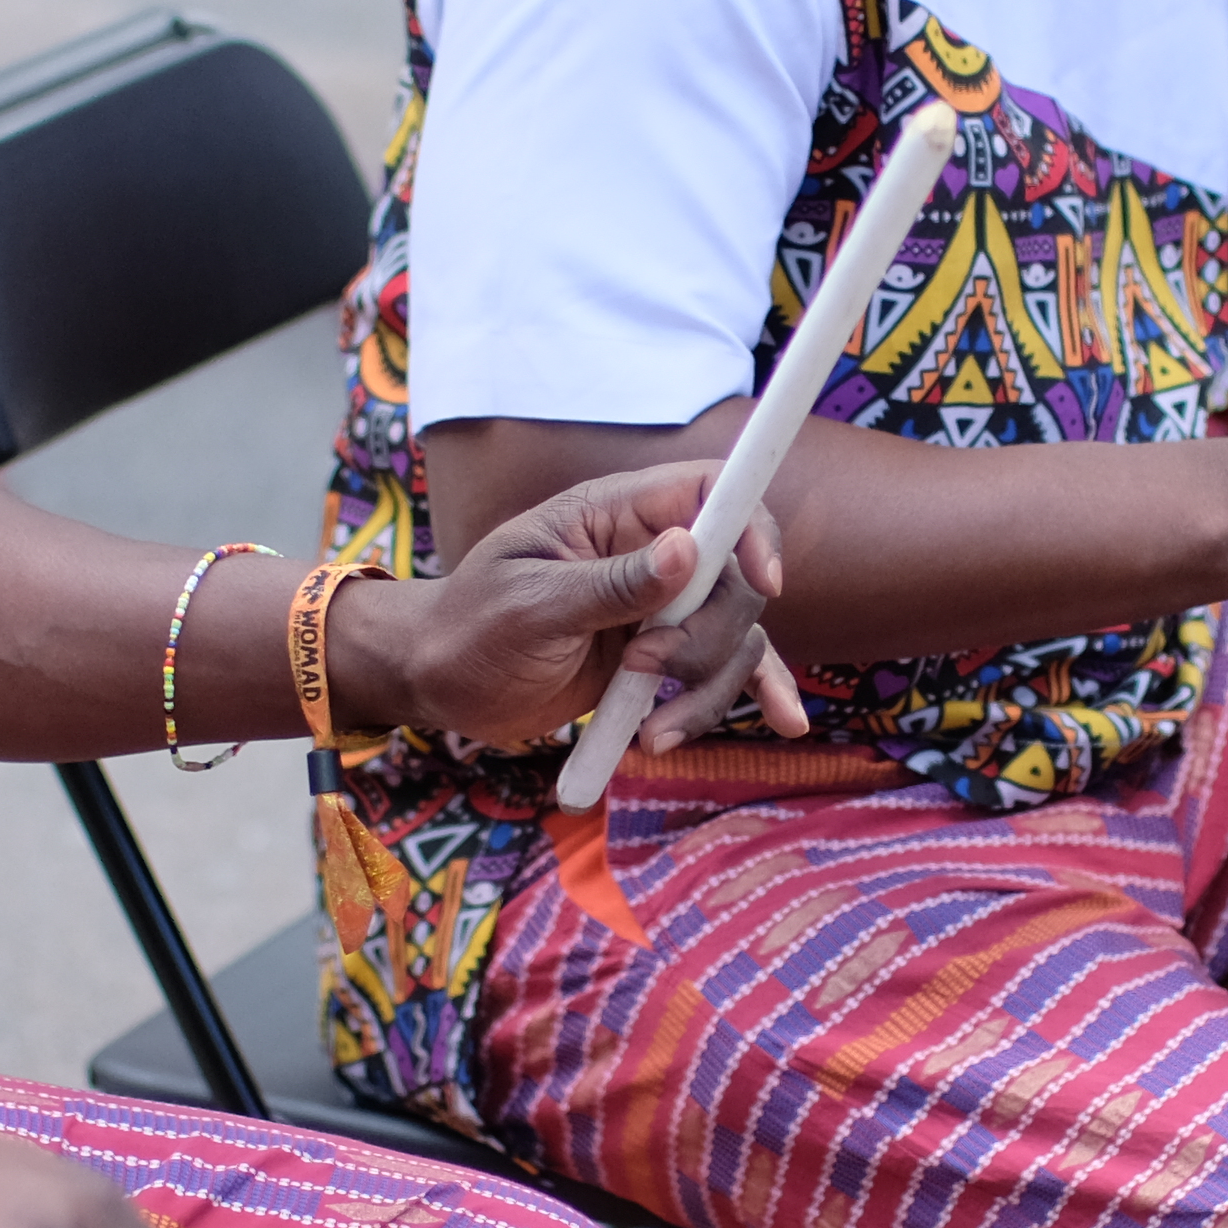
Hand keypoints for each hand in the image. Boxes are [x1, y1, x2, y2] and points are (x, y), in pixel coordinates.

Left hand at [358, 461, 802, 754]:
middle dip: (707, 638)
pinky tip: (785, 722)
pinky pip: (725, 670)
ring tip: (651, 737)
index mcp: (613, 514)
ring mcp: (659, 610)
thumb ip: (609, 584)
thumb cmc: (470, 628)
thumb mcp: (531, 606)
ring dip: (708, 692)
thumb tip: (687, 551)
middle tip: (642, 669)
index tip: (762, 581)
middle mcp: (649, 555)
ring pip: (735, 636)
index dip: (749, 525)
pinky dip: (756, 693)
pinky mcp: (660, 660)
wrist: (441, 684)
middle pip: (735, 580)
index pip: (708, 491)